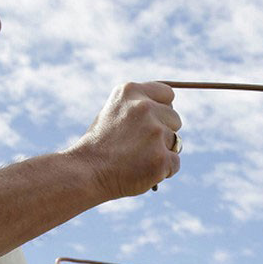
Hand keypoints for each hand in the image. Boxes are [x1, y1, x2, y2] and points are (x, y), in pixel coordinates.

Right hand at [71, 81, 181, 199]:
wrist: (86, 172)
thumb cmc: (99, 145)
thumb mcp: (114, 112)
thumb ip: (139, 107)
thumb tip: (168, 111)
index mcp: (130, 91)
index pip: (167, 94)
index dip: (162, 110)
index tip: (152, 122)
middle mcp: (144, 107)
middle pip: (176, 119)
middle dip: (164, 132)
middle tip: (140, 145)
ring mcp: (154, 133)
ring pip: (176, 142)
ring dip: (162, 152)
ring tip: (137, 158)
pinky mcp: (161, 158)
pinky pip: (175, 163)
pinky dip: (163, 171)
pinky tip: (142, 171)